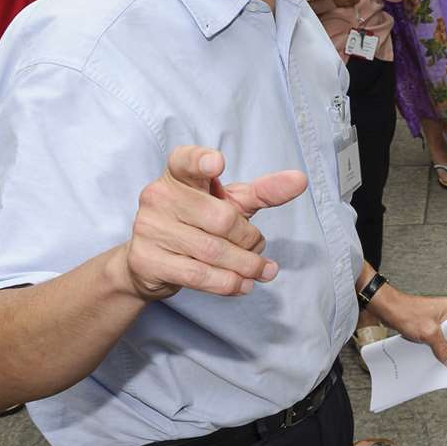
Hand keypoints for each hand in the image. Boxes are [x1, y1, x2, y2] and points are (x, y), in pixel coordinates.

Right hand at [119, 146, 303, 301]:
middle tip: (258, 247)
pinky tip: (243, 285)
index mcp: (178, 175)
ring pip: (213, 251)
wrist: (151, 262)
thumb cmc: (197, 223)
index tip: (218, 163)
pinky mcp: (146, 260)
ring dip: (246, 265)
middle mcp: (159, 196)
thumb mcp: (230, 203)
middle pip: (221, 218)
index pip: (185, 161)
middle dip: (249, 239)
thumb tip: (300, 179)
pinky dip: (228, 283)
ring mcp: (149, 228)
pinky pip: (198, 275)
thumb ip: (264, 192)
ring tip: (262, 271)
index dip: (201, 161)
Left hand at [382, 291, 446, 368]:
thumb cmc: (405, 311)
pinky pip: (433, 337)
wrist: (385, 309)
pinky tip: (426, 349)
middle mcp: (445, 311)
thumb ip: (442, 348)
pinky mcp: (426, 323)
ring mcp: (435, 317)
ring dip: (438, 346)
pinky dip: (430, 344)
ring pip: (442, 337)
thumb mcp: (428, 333)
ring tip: (435, 352)